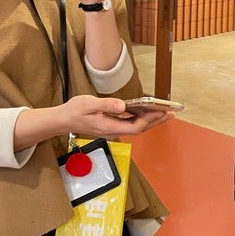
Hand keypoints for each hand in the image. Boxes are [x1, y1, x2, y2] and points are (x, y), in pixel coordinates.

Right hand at [56, 95, 173, 138]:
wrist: (62, 120)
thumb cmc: (74, 111)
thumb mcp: (89, 104)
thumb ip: (106, 105)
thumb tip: (123, 105)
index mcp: (109, 127)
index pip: (135, 127)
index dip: (149, 120)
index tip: (160, 111)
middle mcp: (113, 131)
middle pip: (139, 129)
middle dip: (156, 121)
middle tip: (171, 113)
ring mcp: (112, 129)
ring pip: (136, 127)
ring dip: (150, 120)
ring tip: (164, 112)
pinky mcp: (111, 126)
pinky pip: (130, 124)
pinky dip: (141, 118)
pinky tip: (146, 111)